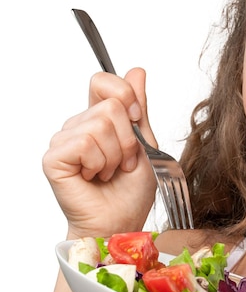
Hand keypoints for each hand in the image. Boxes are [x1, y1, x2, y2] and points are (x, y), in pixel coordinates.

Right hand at [44, 68, 157, 237]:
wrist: (121, 220)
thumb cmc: (131, 189)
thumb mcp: (145, 142)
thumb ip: (139, 107)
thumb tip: (136, 71)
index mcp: (100, 118)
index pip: (103, 80)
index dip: (125, 94)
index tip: (136, 119)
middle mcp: (79, 125)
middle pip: (110, 105)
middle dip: (128, 139)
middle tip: (124, 162)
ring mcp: (64, 140)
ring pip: (100, 124)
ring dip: (116, 155)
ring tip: (110, 171)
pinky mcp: (54, 157)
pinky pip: (84, 142)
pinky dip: (99, 162)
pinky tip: (95, 176)